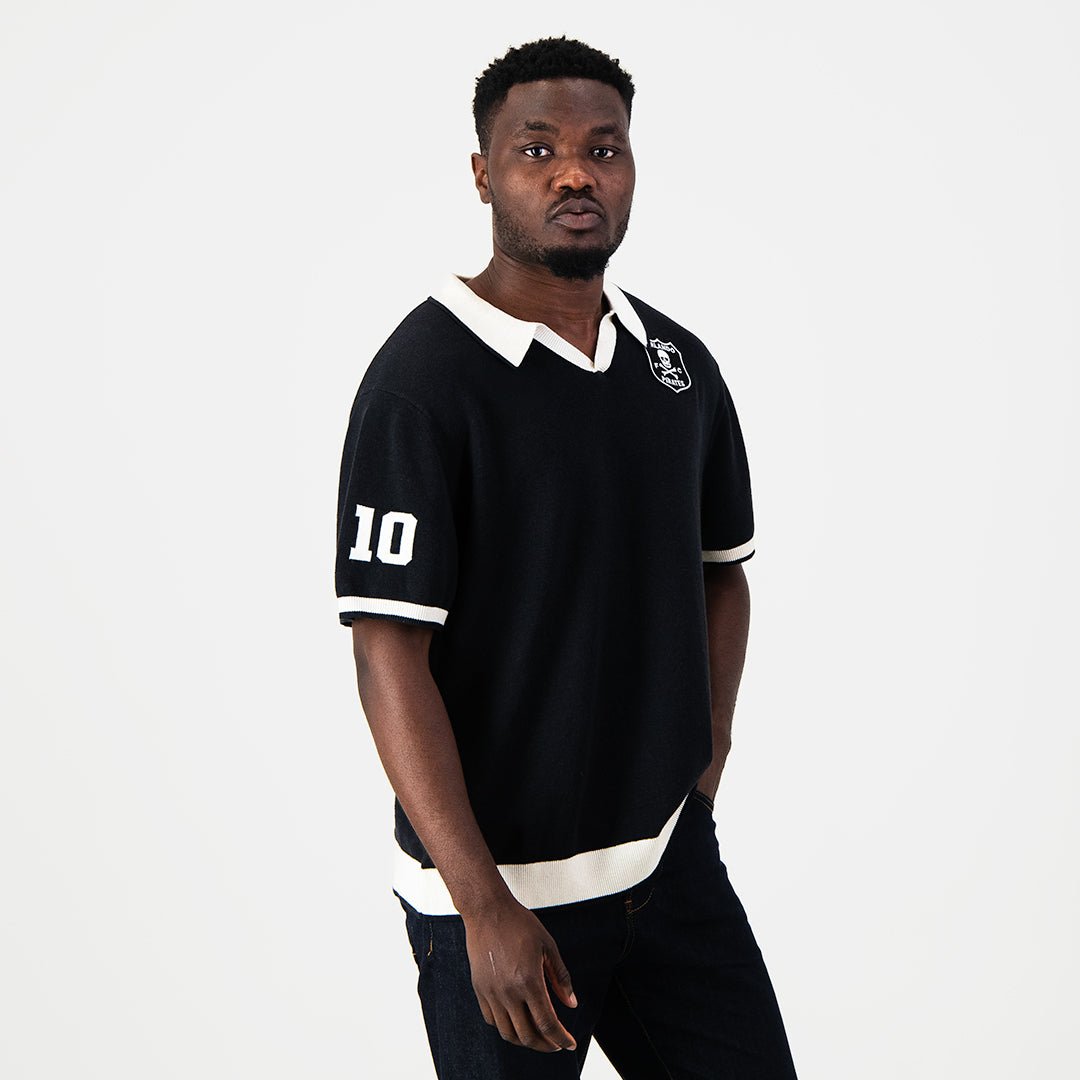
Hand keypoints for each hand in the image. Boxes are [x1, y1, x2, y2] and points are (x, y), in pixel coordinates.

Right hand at [462, 897, 577, 1052]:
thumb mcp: (548, 946)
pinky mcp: (480, 990)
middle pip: (528, 1035)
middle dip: (546, 1045)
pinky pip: (492, 1020)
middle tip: (556, 1043)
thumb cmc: (518, 923)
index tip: (569, 1043)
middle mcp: (508, 992)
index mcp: (529, 981)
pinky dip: (506, 1028)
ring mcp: (491, 993)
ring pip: (508, 1033)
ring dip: (525, 1041)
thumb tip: (571, 1003)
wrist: (487, 911)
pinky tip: (517, 1021)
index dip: (561, 1038)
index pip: (547, 1023)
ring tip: (538, 1036)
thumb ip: (560, 977)